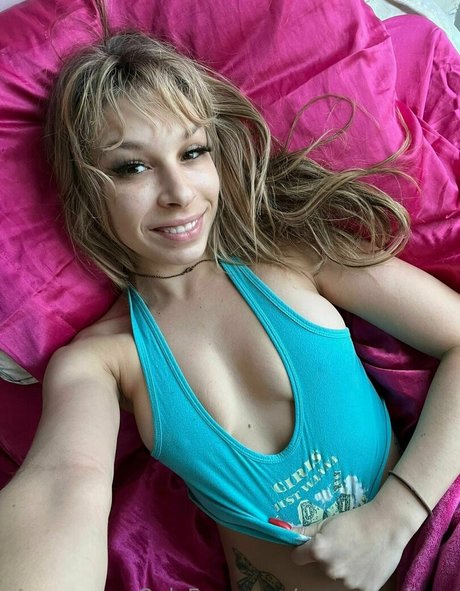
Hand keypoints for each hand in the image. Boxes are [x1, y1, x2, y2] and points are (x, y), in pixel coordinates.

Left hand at [289, 500, 406, 590]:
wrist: (387, 525)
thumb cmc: (355, 519)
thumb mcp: (327, 521)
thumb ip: (304, 531)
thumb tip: (280, 529)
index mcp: (318, 551)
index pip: (297, 558)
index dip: (303, 551)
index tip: (311, 546)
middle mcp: (330, 569)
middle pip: (320, 566)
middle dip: (327, 557)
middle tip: (342, 543)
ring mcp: (348, 582)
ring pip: (338, 575)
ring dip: (343, 566)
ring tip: (356, 550)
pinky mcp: (365, 590)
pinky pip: (354, 583)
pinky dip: (358, 575)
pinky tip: (365, 561)